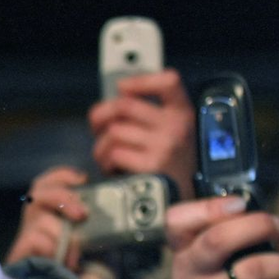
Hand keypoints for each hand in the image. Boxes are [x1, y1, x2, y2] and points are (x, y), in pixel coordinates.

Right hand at [5, 167, 89, 267]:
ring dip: (62, 234)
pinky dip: (52, 247)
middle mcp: (36, 224)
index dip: (60, 176)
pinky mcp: (20, 256)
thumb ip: (93, 221)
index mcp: (53, 216)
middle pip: (37, 192)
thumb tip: (100, 197)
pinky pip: (34, 238)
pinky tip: (63, 263)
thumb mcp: (96, 241)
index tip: (81, 179)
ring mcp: (26, 239)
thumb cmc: (89, 273)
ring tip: (75, 255)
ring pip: (40, 218)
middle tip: (82, 215)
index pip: (46, 185)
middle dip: (63, 198)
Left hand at [88, 68, 196, 200]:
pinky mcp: (152, 165)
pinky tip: (114, 168)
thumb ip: (145, 116)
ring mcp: (165, 145)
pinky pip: (114, 153)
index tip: (123, 87)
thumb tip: (108, 104)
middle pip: (124, 105)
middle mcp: (176, 125)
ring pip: (114, 131)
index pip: (168, 81)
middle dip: (101, 116)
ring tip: (108, 156)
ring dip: (101, 146)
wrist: (181, 198)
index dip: (140, 80)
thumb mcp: (168, 133)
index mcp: (181, 112)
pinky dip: (106, 162)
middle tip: (97, 128)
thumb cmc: (167, 164)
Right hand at [166, 195, 278, 278]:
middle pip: (216, 240)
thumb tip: (264, 214)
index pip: (176, 221)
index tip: (240, 204)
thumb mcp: (212, 262)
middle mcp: (188, 276)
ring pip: (252, 269)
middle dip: (256, 225)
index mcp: (183, 254)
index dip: (209, 207)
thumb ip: (223, 234)